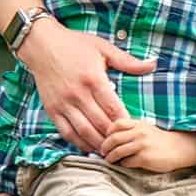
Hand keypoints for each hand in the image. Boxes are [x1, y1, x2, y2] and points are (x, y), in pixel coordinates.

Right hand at [18, 17, 155, 153]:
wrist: (42, 45)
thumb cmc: (75, 45)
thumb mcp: (104, 48)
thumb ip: (128, 62)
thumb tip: (153, 64)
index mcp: (93, 79)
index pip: (113, 108)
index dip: (125, 122)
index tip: (135, 129)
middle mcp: (78, 94)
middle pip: (100, 124)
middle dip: (114, 137)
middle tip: (125, 143)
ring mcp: (63, 104)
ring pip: (84, 132)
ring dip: (98, 144)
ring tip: (110, 150)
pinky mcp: (52, 110)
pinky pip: (66, 132)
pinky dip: (78, 143)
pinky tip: (89, 147)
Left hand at [101, 118, 195, 171]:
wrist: (180, 149)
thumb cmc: (161, 141)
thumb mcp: (147, 129)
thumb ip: (132, 130)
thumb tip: (112, 137)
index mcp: (139, 124)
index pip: (116, 124)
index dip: (108, 133)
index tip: (106, 139)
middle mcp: (139, 133)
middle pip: (113, 139)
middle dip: (105, 147)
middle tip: (103, 152)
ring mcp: (142, 145)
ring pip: (117, 152)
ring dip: (111, 158)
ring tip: (110, 161)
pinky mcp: (145, 158)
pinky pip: (126, 162)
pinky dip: (122, 164)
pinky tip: (124, 165)